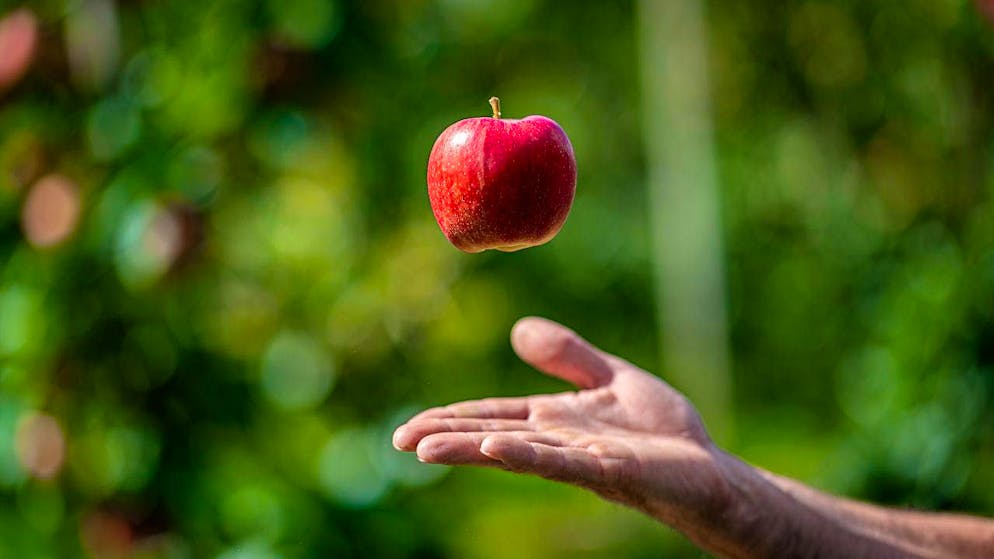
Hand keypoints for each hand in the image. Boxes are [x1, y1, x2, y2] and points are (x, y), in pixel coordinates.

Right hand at [393, 317, 735, 527]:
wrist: (709, 469)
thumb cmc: (664, 431)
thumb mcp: (612, 377)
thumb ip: (568, 356)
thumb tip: (518, 329)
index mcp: (553, 420)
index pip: (491, 417)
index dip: (451, 419)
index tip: (409, 428)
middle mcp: (557, 441)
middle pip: (490, 434)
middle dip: (446, 437)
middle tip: (399, 442)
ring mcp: (579, 458)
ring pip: (514, 451)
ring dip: (469, 449)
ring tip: (425, 448)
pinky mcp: (609, 469)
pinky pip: (560, 461)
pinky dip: (525, 454)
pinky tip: (494, 449)